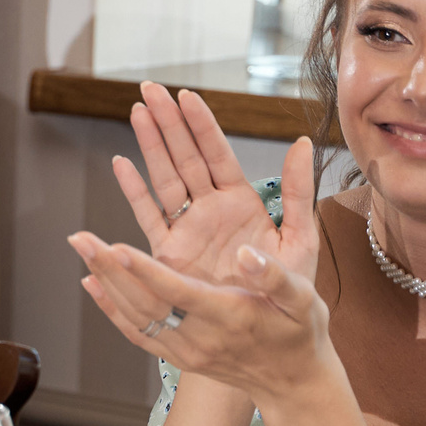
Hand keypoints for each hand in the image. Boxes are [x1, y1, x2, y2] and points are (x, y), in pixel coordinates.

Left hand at [70, 235, 331, 409]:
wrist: (293, 384)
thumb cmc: (301, 334)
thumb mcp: (303, 300)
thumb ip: (275, 276)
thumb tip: (248, 254)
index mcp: (230, 316)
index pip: (177, 293)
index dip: (145, 271)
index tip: (116, 248)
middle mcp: (200, 338)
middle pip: (144, 302)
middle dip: (109, 268)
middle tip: (80, 237)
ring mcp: (184, 351)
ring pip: (135, 315)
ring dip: (104, 282)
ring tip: (81, 248)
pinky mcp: (177, 357)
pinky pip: (137, 332)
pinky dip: (110, 308)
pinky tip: (91, 283)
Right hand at [113, 83, 316, 287]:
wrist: (268, 336)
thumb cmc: (289, 292)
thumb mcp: (301, 239)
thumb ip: (298, 192)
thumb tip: (303, 145)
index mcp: (242, 203)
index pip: (217, 154)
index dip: (201, 125)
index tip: (185, 96)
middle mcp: (211, 211)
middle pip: (185, 157)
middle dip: (167, 122)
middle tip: (149, 89)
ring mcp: (188, 230)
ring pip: (164, 178)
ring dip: (149, 145)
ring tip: (136, 112)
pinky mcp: (169, 254)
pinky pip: (149, 217)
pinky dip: (134, 191)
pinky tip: (121, 165)